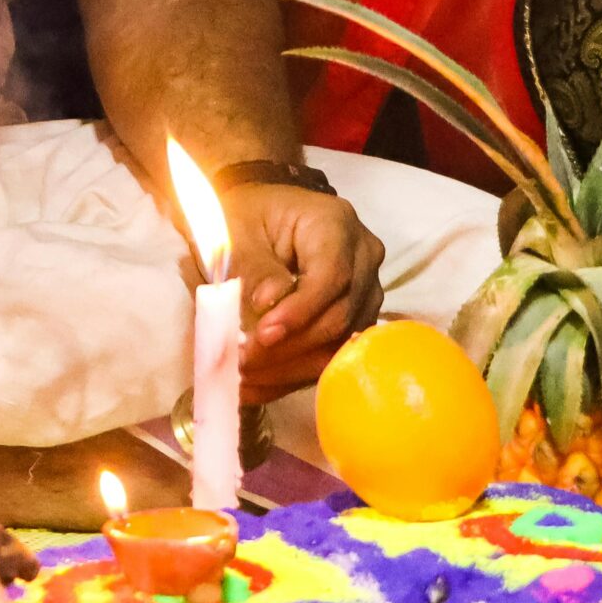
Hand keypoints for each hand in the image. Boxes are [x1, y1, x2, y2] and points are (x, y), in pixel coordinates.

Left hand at [226, 184, 386, 399]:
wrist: (256, 217)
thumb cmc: (246, 216)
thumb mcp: (238, 232)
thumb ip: (254, 266)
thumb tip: (269, 305)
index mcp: (336, 224)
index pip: (332, 276)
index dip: (300, 311)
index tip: (262, 335)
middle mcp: (363, 258)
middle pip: (339, 316)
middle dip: (289, 347)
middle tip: (242, 364)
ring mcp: (364, 292)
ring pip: (338, 344)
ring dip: (289, 369)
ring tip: (242, 380)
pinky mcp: (353, 321)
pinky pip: (331, 355)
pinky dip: (291, 373)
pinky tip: (256, 386)